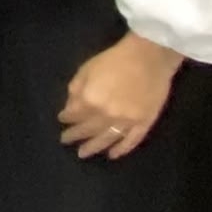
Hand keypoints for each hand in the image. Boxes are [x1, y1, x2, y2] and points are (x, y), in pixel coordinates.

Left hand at [59, 32, 182, 159]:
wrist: (150, 56)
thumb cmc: (115, 59)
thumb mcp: (87, 69)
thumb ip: (75, 89)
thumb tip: (70, 108)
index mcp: (90, 100)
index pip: (73, 115)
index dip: (66, 118)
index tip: (62, 119)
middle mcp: (107, 115)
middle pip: (87, 129)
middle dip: (74, 135)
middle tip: (65, 141)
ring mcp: (127, 121)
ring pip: (106, 139)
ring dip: (93, 147)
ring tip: (83, 154)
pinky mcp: (144, 122)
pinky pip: (132, 140)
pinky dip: (122, 149)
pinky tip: (112, 155)